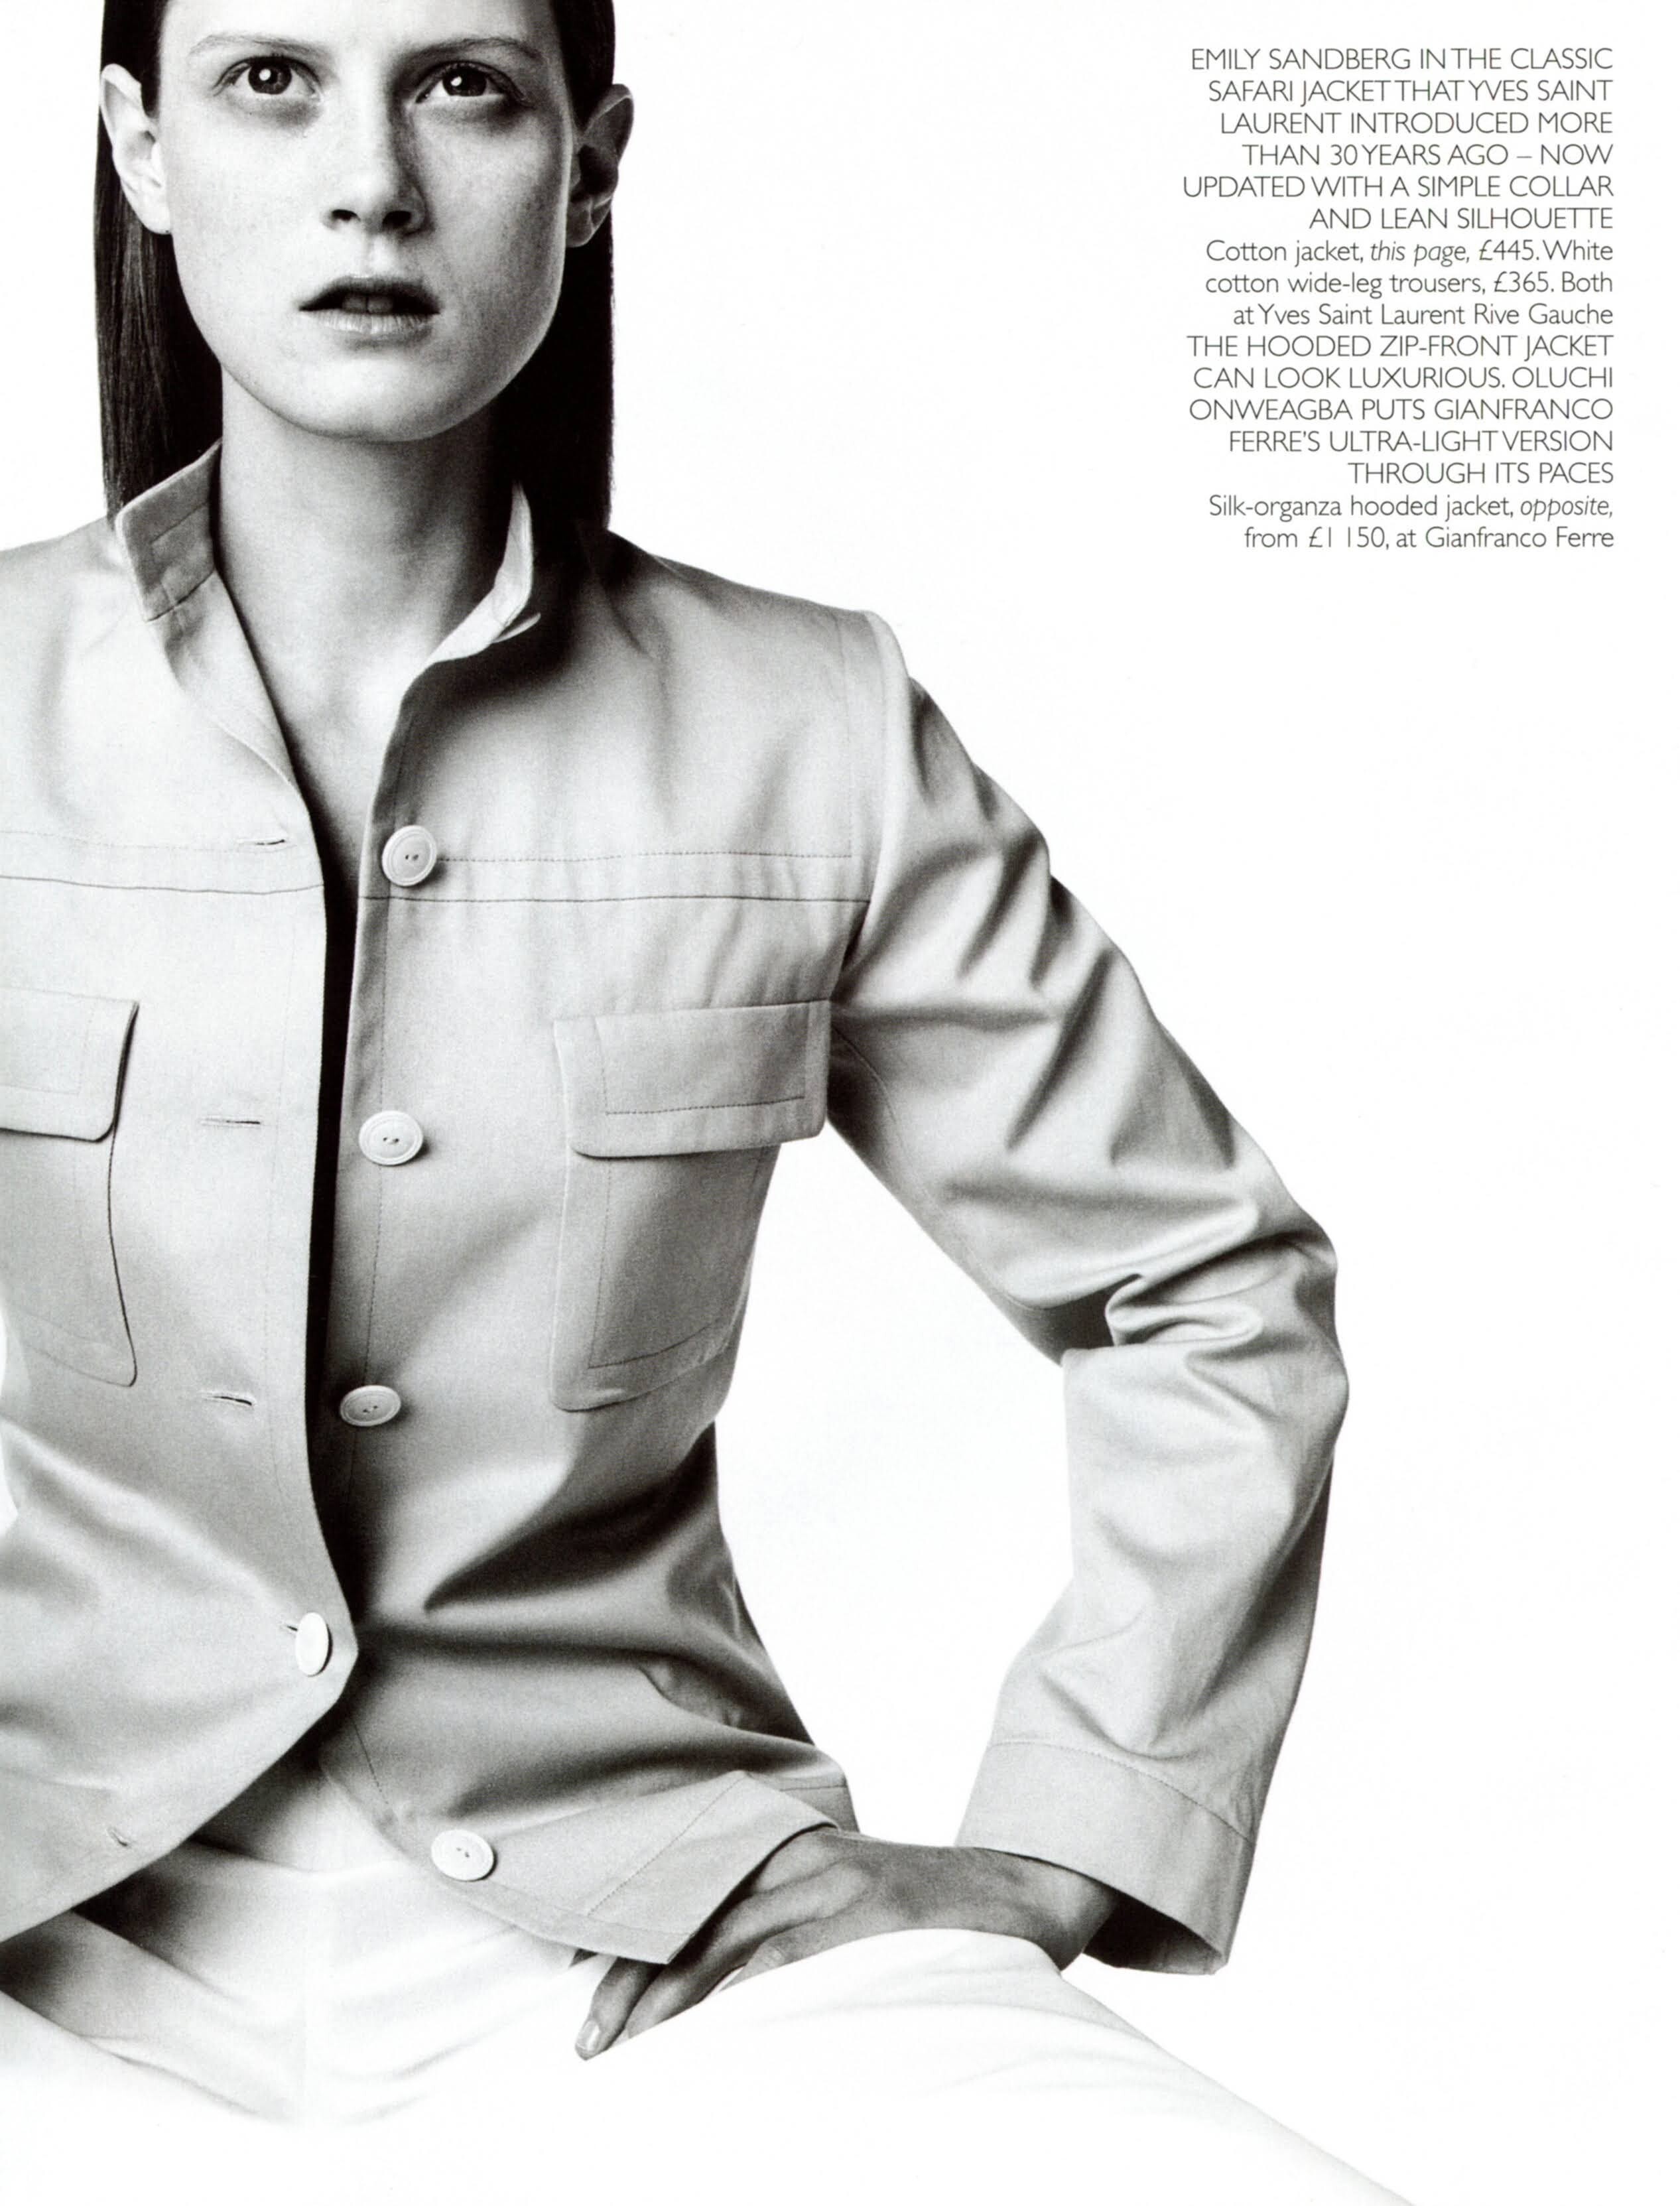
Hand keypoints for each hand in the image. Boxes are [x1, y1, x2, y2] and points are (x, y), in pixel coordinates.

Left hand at [575, 1829, 1117, 2056]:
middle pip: (692, 1918)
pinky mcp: (873, 1907)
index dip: (631, 1952)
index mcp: (787, 1853)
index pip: (687, 1899)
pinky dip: (748, 1992)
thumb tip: (719, 1997)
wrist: (1029, 1886)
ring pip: (730, 1939)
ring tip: (635, 2051)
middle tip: (593, 2046)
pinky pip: (795, 1952)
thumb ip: (787, 1932)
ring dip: (675, 1998)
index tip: (592, 2011)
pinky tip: (716, 2030)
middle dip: (635, 1985)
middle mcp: (801, 1856)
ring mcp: (837, 1878)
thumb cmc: (930, 1915)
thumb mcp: (846, 1905)